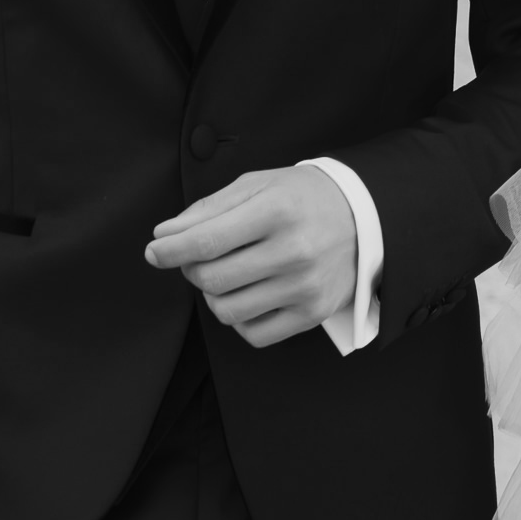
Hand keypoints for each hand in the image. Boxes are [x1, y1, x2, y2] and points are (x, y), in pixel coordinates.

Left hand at [145, 166, 356, 347]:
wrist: (365, 216)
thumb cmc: (304, 197)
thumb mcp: (258, 186)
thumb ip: (208, 209)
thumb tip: (164, 237)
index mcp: (277, 210)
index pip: (207, 241)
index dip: (171, 250)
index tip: (155, 251)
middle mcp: (293, 251)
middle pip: (212, 279)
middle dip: (192, 269)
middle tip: (199, 257)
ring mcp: (304, 287)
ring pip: (228, 310)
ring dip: (214, 295)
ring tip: (226, 275)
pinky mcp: (312, 314)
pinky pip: (254, 334)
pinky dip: (239, 319)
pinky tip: (248, 295)